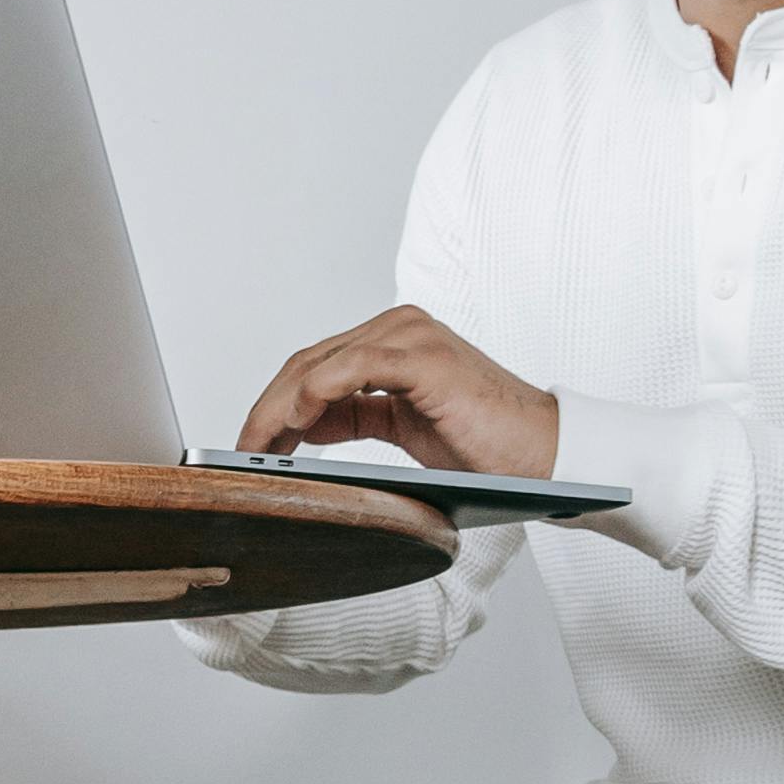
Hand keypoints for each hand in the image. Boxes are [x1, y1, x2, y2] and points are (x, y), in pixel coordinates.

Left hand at [241, 308, 558, 480]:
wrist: (542, 454)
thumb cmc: (484, 445)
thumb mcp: (403, 429)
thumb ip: (356, 416)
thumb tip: (303, 423)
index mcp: (394, 342)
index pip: (314, 366)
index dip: (274, 404)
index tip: (251, 444)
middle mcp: (399, 329)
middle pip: (309, 363)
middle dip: (267, 409)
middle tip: (241, 452)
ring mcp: (412, 338)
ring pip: (321, 365)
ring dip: (280, 407)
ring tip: (258, 447)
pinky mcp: (423, 358)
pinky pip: (354, 368)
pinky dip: (316, 393)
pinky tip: (294, 423)